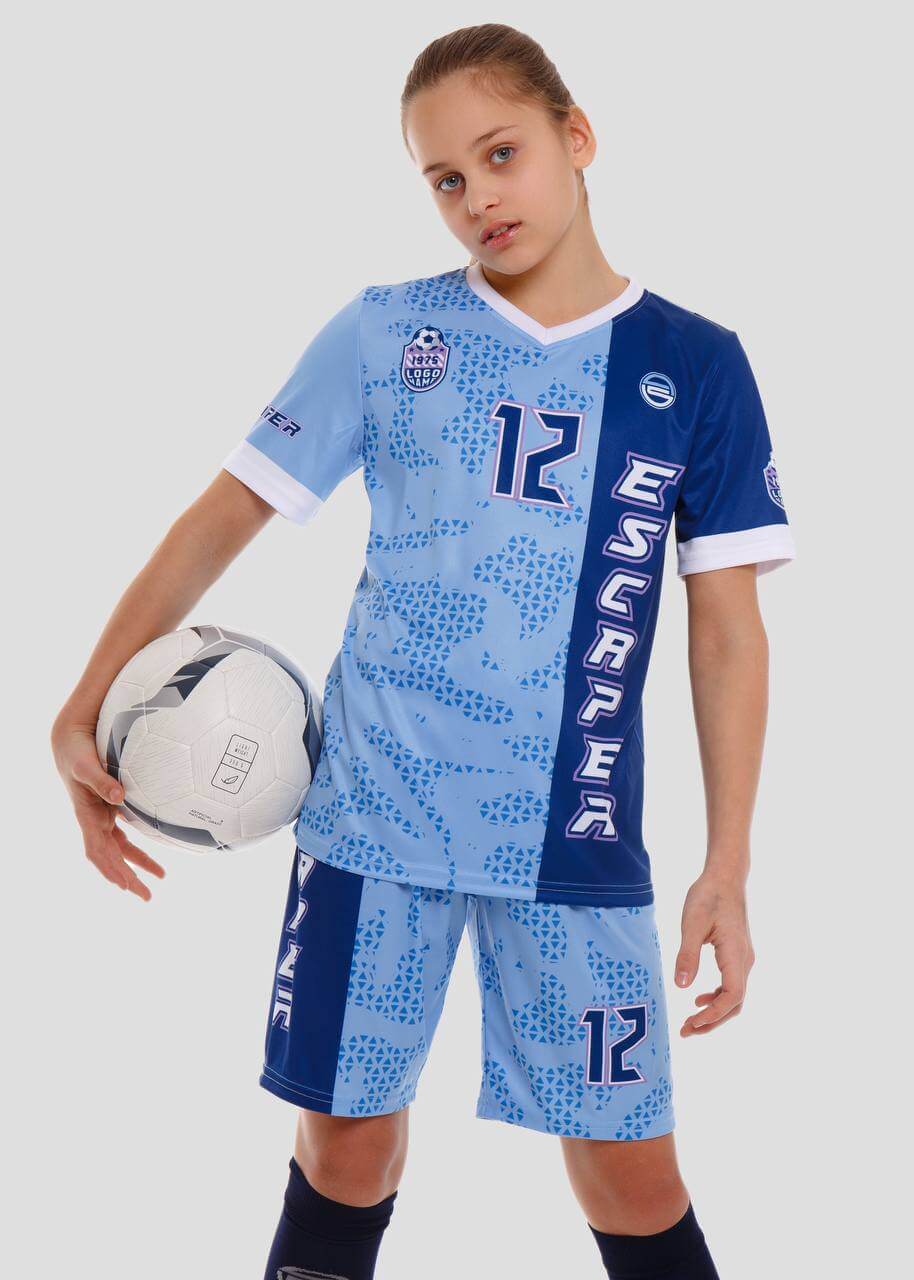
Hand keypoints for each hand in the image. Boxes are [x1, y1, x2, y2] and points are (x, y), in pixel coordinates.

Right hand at [51, 715, 165, 900]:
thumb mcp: (87, 765)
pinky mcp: (109, 808)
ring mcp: (101, 815)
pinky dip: (134, 849)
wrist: (71, 740)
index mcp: (87, 815)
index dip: (110, 868)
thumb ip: (102, 780)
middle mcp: (94, 819)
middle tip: (147, 896)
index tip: (125, 884)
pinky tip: (148, 858)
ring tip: (159, 878)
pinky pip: (122, 835)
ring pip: (119, 848)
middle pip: (111, 857)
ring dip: (136, 865)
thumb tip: (120, 797)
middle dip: (127, 877)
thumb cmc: (77, 752)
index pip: (97, 850)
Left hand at [674, 870, 753, 1035]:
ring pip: (734, 997)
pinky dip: (717, 999)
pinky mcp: (737, 955)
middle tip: (685, 1031)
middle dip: (711, 1022)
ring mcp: (743, 959)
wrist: (726, 878)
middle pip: (735, 1004)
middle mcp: (744, 961)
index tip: (692, 1023)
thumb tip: (681, 986)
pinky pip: (732, 985)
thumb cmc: (708, 896)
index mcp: (735, 954)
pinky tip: (699, 1000)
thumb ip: (687, 954)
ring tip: (690, 1023)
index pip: (732, 997)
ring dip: (714, 1013)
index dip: (714, 1015)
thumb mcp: (692, 923)